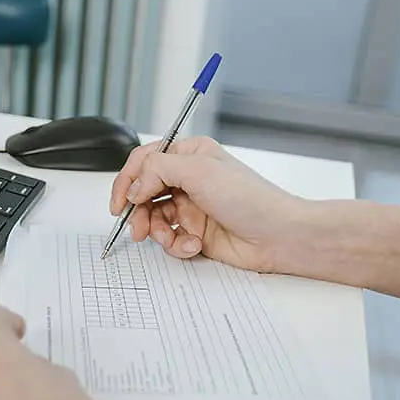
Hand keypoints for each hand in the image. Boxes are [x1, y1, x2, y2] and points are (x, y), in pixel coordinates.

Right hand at [110, 136, 304, 271]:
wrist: (279, 237)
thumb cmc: (252, 199)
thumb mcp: (199, 171)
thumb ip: (157, 170)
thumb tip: (134, 186)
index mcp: (189, 154)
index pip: (144, 161)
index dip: (127, 181)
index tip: (120, 202)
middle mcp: (188, 179)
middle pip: (143, 193)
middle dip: (138, 212)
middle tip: (138, 227)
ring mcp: (190, 206)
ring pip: (152, 218)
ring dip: (158, 231)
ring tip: (171, 238)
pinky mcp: (194, 231)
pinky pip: (169, 239)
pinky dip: (177, 245)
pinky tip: (194, 245)